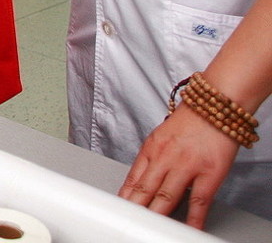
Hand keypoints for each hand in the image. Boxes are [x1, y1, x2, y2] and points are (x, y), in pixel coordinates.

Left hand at [119, 103, 239, 228]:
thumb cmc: (189, 122)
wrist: (214, 107)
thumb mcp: (160, 137)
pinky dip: (193, 217)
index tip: (119, 208)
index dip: (125, 196)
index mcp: (151, 148)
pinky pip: (199, 200)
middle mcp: (165, 157)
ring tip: (149, 225)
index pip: (133, 178)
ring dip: (156, 214)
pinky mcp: (209, 173)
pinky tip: (189, 226)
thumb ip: (151, 159)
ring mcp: (187, 166)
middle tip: (128, 219)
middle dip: (135, 208)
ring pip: (166, 196)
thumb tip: (140, 180)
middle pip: (145, 189)